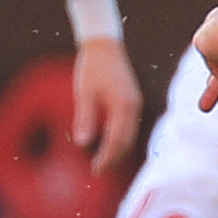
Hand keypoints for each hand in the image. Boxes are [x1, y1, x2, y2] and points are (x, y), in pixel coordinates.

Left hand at [69, 34, 141, 171]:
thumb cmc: (91, 67)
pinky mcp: (132, 100)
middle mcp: (133, 106)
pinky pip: (129, 126)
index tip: (95, 171)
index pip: (117, 140)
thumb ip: (85, 118)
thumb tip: (82, 145)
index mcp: (123, 105)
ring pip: (130, 135)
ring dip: (118, 151)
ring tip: (103, 162)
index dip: (106, 158)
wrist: (104, 45)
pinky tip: (109, 145)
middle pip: (127, 141)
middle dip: (113, 158)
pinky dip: (120, 139)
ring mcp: (134, 103)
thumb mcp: (84, 93)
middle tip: (97, 172)